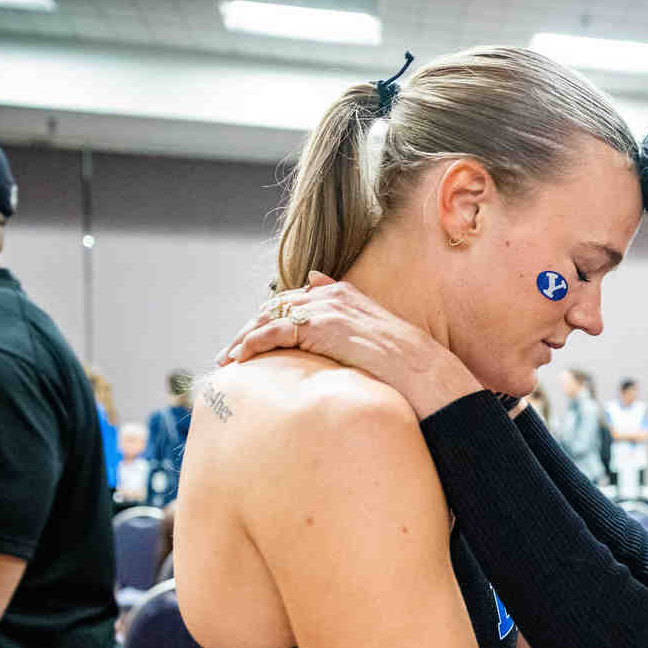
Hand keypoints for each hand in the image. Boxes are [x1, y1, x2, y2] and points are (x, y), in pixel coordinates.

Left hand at [216, 272, 481, 417]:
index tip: (251, 341)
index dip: (268, 320)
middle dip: (249, 329)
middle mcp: (329, 294)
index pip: (292, 300)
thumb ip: (345, 306)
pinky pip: (274, 332)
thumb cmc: (403, 359)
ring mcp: (324, 308)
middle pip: (274, 306)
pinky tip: (240, 359)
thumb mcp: (373, 327)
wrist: (421, 369)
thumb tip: (315, 278)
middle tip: (229, 353)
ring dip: (243, 338)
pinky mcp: (319, 327)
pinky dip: (252, 344)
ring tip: (227, 360)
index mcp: (340, 292)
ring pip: (268, 318)